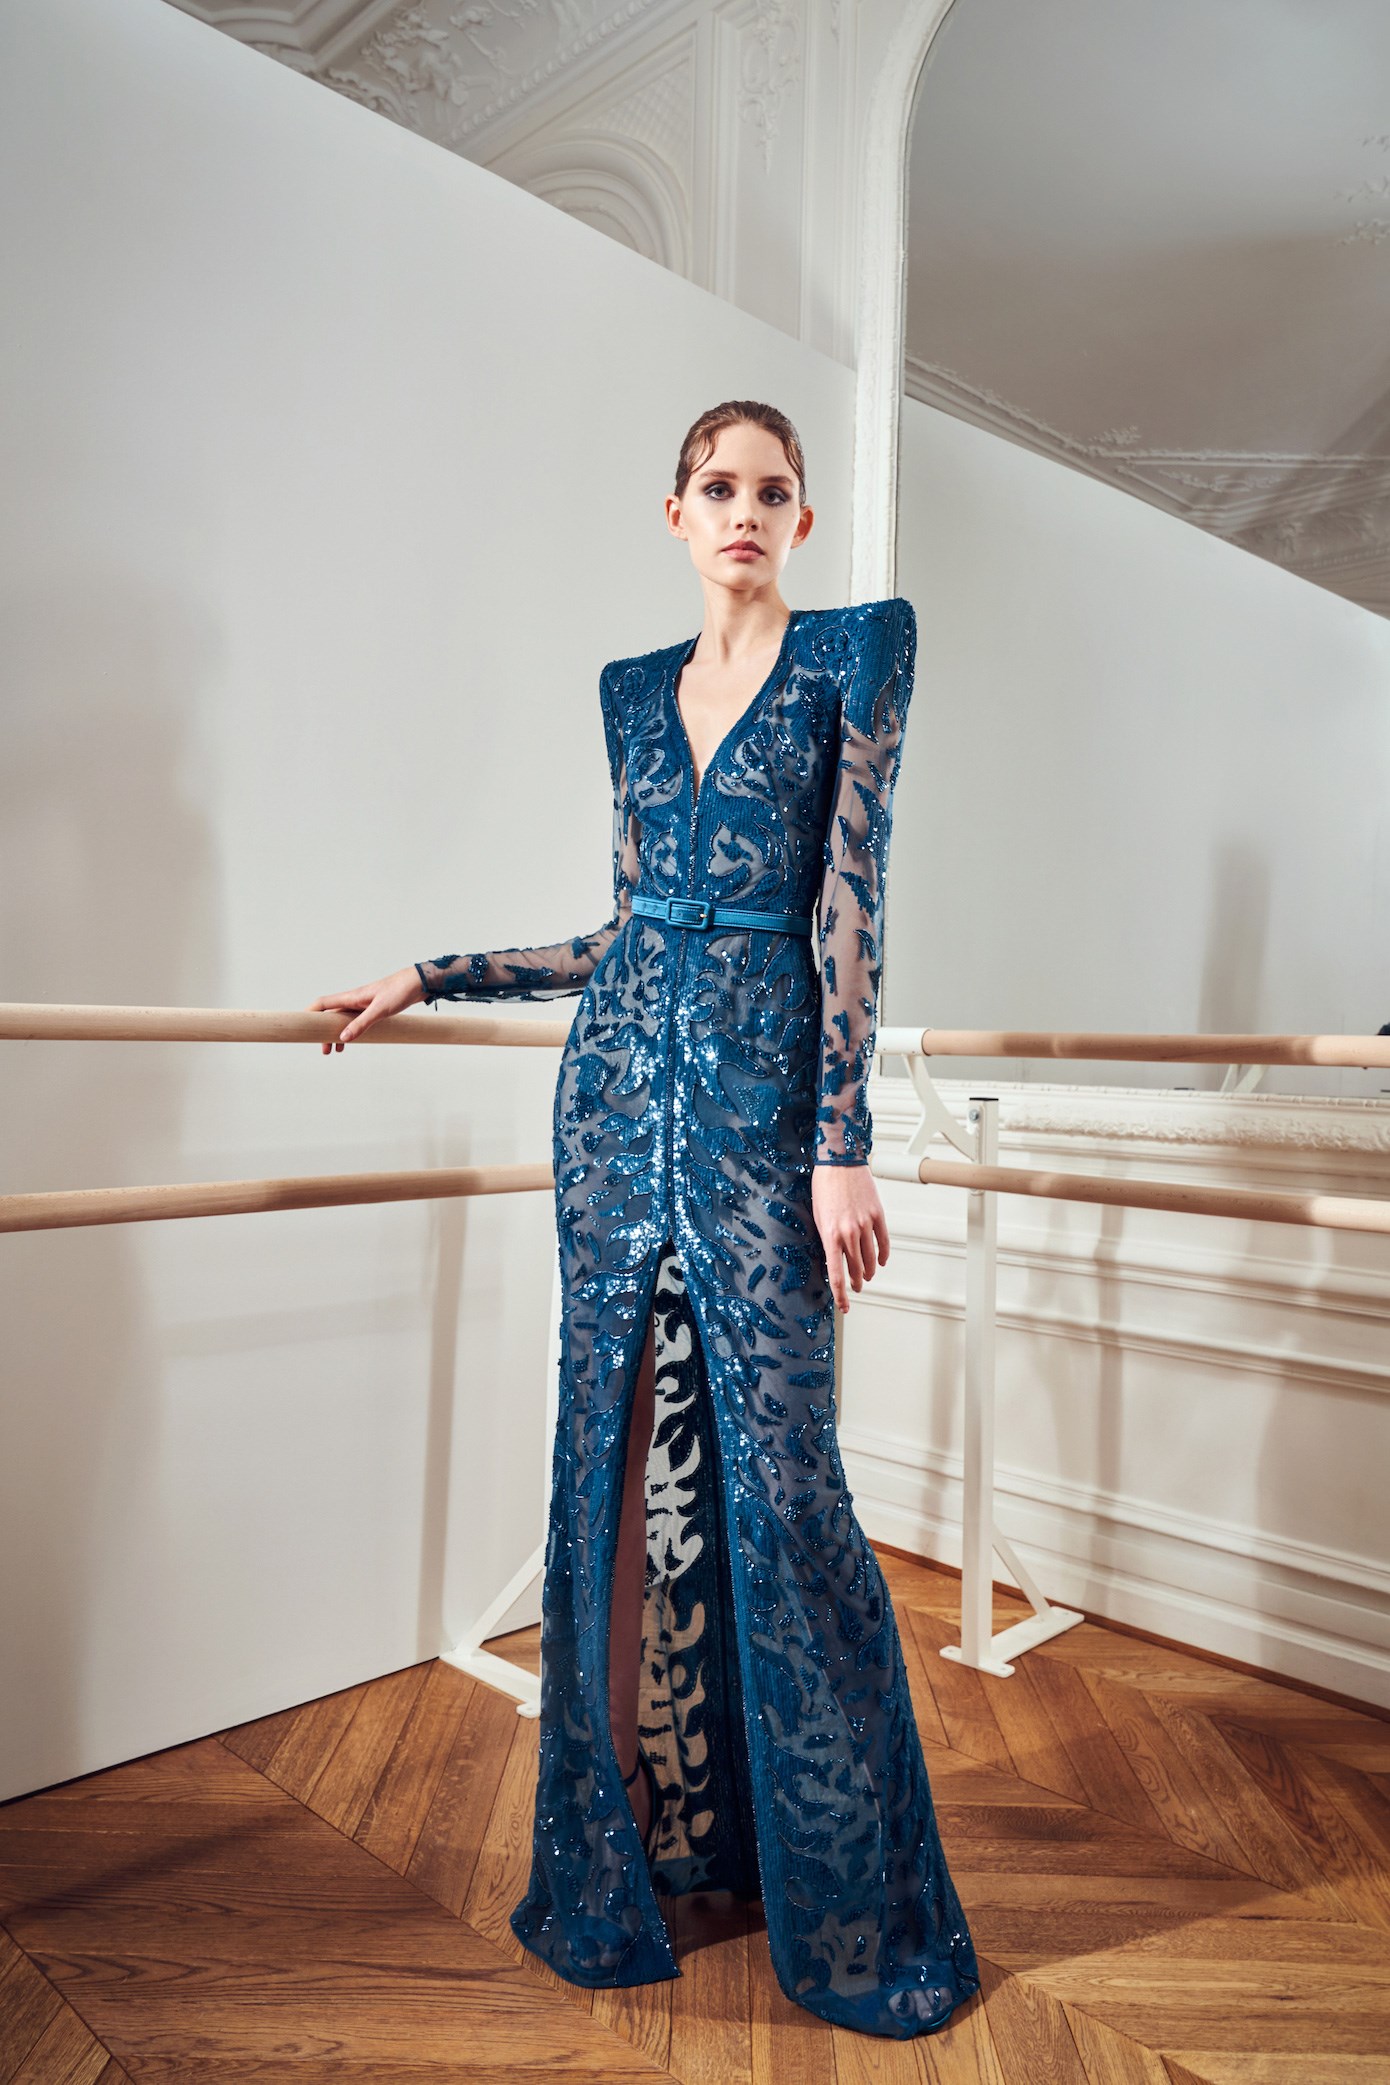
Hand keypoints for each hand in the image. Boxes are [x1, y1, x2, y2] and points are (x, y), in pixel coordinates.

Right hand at [307, 966, 423, 1052]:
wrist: (418, 983)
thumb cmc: (399, 992)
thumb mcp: (380, 1010)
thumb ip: (361, 1024)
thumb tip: (343, 1038)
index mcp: (351, 997)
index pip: (323, 1003)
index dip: (310, 1013)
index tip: (301, 1025)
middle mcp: (354, 1000)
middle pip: (331, 1016)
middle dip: (324, 1032)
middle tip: (325, 1050)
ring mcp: (363, 1004)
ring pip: (343, 1020)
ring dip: (337, 1034)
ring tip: (336, 1051)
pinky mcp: (373, 1008)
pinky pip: (356, 1021)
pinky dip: (351, 1031)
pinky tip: (353, 1041)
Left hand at [812, 1161, 889, 1313]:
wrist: (839, 1162)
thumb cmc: (824, 1186)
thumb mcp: (818, 1216)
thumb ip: (827, 1238)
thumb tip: (834, 1257)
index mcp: (830, 1234)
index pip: (837, 1273)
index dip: (841, 1293)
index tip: (844, 1305)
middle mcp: (849, 1232)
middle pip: (856, 1269)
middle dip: (856, 1283)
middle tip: (856, 1289)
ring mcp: (865, 1224)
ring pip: (871, 1259)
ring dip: (869, 1272)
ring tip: (867, 1277)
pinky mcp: (877, 1215)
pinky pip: (883, 1242)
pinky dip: (883, 1255)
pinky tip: (881, 1262)